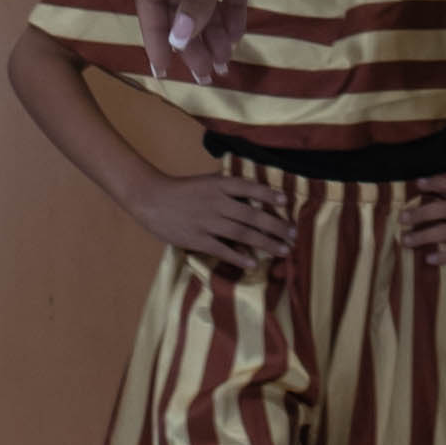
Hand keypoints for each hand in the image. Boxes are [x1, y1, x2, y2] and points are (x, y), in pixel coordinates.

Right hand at [131, 170, 296, 271]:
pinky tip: (253, 263)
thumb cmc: (183, 190)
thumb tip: (255, 194)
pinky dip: (238, 256)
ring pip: (242, 233)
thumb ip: (229, 188)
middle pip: (252, 215)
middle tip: (293, 234)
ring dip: (265, 242)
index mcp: (219, 185)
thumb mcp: (207, 181)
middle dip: (276, 225)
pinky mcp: (197, 238)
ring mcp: (207, 221)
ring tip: (283, 250)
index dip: (268, 193)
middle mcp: (216, 202)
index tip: (286, 201)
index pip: (248, 187)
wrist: (151, 198)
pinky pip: (222, 249)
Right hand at [138, 0, 283, 81]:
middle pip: (178, 9)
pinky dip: (231, 16)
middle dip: (188, 43)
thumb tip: (178, 38)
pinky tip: (235, 40)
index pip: (151, 3)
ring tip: (220, 67)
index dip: (155, 37)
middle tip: (204, 77)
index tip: (163, 70)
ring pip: (204, 5)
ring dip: (210, 35)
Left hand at [398, 174, 445, 269]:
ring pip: (445, 232)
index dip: (433, 184)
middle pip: (440, 210)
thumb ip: (445, 191)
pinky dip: (443, 256)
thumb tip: (420, 183)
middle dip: (419, 214)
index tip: (417, 183)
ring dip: (424, 236)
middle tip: (401, 218)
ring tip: (406, 240)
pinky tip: (428, 259)